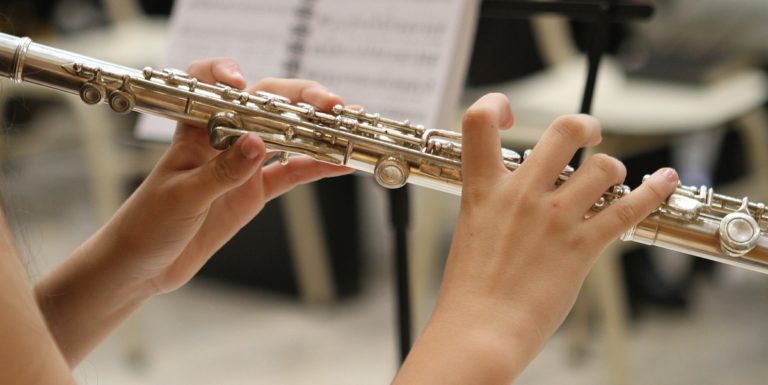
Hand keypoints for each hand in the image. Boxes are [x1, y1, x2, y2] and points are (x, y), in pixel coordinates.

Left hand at [95, 58, 352, 293]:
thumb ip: (222, 171)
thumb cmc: (147, 224)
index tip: (243, 84)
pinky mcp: (254, 191)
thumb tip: (258, 144)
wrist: (142, 265)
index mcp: (196, 131)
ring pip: (287, 136)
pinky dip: (316, 167)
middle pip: (266, 105)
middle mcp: (223, 139)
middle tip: (331, 106)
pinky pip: (291, 173)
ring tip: (348, 127)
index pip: (211, 86)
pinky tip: (340, 163)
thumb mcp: (183, 197)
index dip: (227, 75)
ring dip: (317, 130)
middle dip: (301, 99)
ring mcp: (242, 164)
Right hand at [394, 93, 678, 383]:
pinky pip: (627, 208)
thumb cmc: (471, 288)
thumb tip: (521, 191)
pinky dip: (653, 190)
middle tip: (588, 134)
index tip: (511, 115)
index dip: (497, 104)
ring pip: (604, 167)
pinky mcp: (581, 246)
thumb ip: (495, 203)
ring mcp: (554, 218)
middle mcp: (521, 194)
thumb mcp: (472, 230)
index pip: (478, 120)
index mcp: (483, 188)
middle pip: (564, 130)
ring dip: (612, 170)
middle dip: (584, 125)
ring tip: (607, 182)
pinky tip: (664, 179)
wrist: (479, 329)